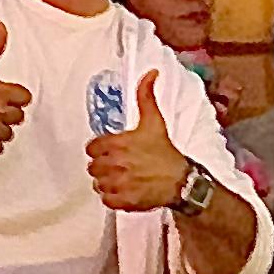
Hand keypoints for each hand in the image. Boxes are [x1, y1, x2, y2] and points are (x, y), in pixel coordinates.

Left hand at [87, 74, 196, 212]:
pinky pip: (105, 199)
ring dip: (107, 181)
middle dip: (103, 165)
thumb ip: (146, 96)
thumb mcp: (155, 121)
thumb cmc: (165, 152)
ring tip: (122, 178)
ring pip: (98, 183)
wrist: (181, 181)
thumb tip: (150, 73)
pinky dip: (112, 197)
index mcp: (117, 144)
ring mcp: (117, 184)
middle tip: (118, 165)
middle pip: (93, 166)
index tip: (112, 151)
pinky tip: (123, 190)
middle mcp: (114, 164)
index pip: (91, 148)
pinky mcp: (122, 201)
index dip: (101, 149)